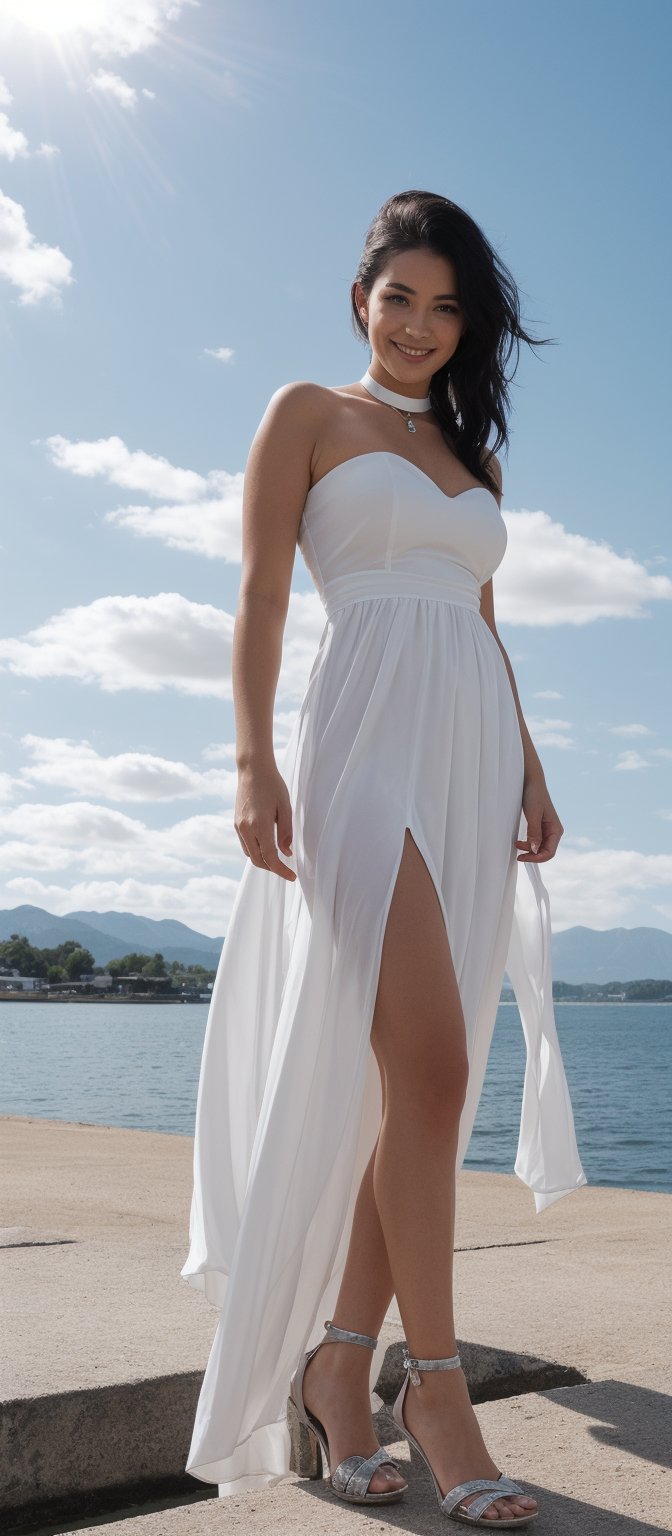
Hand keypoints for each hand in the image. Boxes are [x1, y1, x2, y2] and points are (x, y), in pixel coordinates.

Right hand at [234, 762, 295, 880]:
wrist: (252, 769)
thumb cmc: (273, 785)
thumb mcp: (286, 807)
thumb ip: (286, 832)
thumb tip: (286, 853)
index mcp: (260, 825)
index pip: (270, 858)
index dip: (281, 871)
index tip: (292, 877)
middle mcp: (246, 829)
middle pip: (258, 860)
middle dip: (273, 869)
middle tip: (287, 870)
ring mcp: (239, 826)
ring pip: (250, 854)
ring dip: (263, 861)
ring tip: (278, 860)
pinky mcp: (236, 823)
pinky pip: (245, 845)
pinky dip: (256, 851)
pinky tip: (267, 847)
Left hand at [515, 774, 563, 861]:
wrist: (531, 781)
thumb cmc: (534, 794)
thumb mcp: (533, 814)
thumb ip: (534, 832)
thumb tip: (534, 849)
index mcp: (556, 829)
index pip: (549, 852)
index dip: (536, 858)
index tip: (523, 857)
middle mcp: (553, 831)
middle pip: (545, 852)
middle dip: (532, 855)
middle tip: (518, 855)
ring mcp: (546, 829)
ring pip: (539, 847)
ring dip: (529, 849)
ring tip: (516, 844)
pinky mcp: (539, 826)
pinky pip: (535, 840)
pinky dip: (528, 844)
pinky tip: (520, 841)